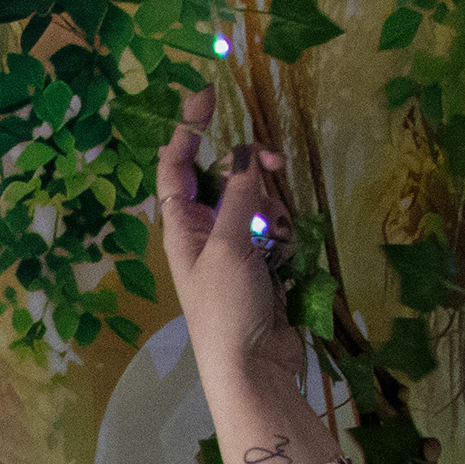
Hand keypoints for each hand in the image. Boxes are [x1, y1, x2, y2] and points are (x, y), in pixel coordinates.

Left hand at [154, 84, 298, 387]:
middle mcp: (203, 233)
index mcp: (181, 226)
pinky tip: (287, 250)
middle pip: (224, 176)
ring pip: (255, 199)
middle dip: (250, 167)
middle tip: (275, 162)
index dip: (188, 129)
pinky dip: (284, 231)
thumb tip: (246, 149)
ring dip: (271, 204)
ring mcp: (233, 248)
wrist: (253, 368)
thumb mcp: (230, 245)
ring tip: (278, 229)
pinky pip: (274, 228)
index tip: (207, 95)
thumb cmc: (227, 309)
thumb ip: (240, 194)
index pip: (176, 165)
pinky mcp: (262, 263)